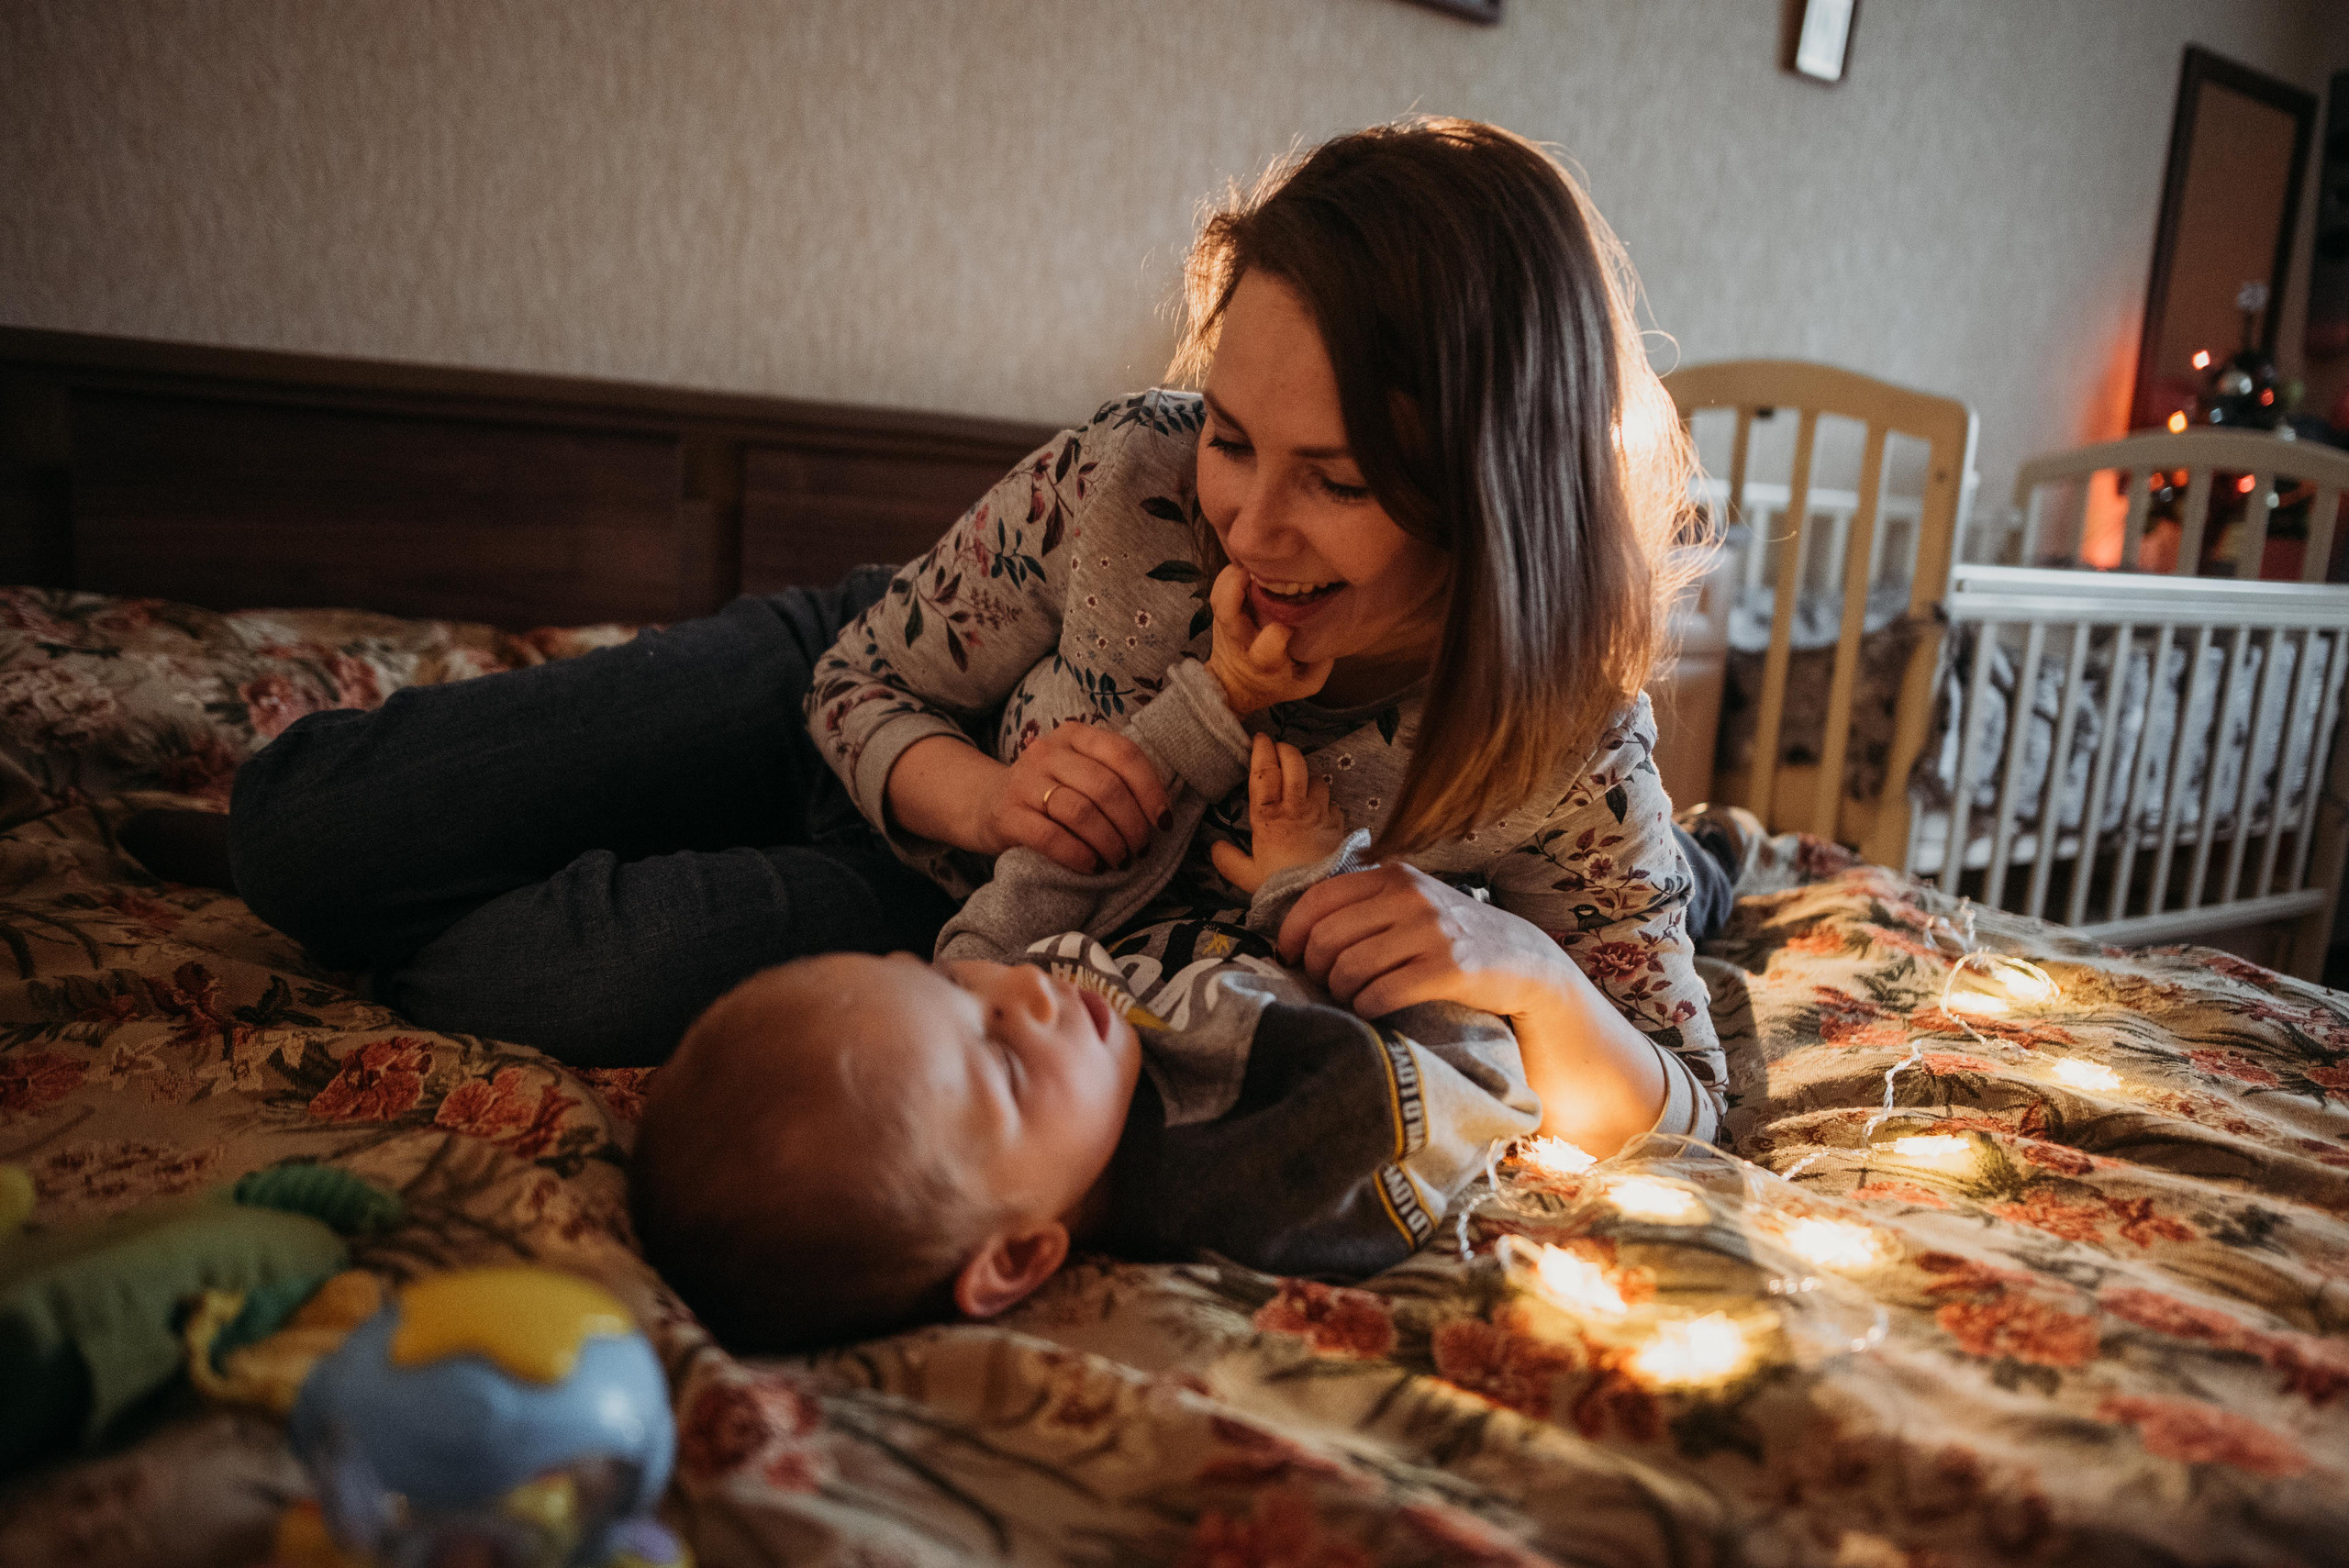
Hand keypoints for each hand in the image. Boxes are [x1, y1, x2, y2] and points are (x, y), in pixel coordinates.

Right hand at [983, 721, 1173, 874]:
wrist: (986, 804)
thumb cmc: (1049, 793)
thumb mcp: (1079, 772)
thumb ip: (1114, 778)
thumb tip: (1160, 815)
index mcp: (1074, 735)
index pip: (1124, 754)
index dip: (1151, 790)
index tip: (1163, 822)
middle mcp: (1047, 752)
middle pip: (1105, 786)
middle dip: (1132, 824)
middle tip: (1141, 849)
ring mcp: (1024, 782)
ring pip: (1081, 812)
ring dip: (1110, 842)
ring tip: (1120, 860)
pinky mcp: (1007, 815)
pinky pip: (1051, 837)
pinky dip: (1079, 855)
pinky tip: (1093, 866)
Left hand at [1204, 565, 1332, 714]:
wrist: (1235, 687)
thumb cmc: (1273, 684)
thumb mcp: (1305, 683)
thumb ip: (1321, 663)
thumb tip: (1332, 629)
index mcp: (1264, 661)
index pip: (1270, 641)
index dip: (1282, 627)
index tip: (1295, 624)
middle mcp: (1241, 641)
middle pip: (1228, 613)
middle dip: (1240, 587)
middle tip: (1263, 570)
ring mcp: (1225, 626)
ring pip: (1220, 597)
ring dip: (1235, 575)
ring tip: (1257, 564)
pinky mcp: (1219, 615)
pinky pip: (1218, 590)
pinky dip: (1230, 575)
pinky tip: (1250, 567)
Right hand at [1210, 735, 1346, 894]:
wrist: (1319, 896)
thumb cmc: (1280, 885)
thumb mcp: (1246, 876)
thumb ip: (1228, 860)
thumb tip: (1215, 846)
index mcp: (1267, 816)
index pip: (1264, 771)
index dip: (1262, 750)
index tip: (1259, 738)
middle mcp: (1295, 807)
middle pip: (1294, 762)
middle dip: (1285, 749)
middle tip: (1278, 748)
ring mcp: (1320, 812)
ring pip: (1316, 778)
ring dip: (1307, 775)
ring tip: (1300, 781)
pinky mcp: (1338, 823)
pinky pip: (1332, 801)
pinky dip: (1325, 800)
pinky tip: (1319, 808)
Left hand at [1276, 862, 1568, 1021]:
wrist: (1524, 960)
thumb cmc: (1453, 936)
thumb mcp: (1413, 903)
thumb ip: (1366, 905)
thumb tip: (1299, 933)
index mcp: (1394, 875)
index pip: (1318, 898)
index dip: (1291, 932)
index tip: (1287, 955)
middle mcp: (1411, 897)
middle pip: (1327, 938)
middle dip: (1315, 969)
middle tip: (1325, 984)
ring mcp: (1431, 931)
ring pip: (1349, 968)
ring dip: (1340, 993)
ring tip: (1351, 998)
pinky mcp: (1449, 969)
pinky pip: (1381, 994)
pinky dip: (1366, 1008)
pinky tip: (1373, 1010)